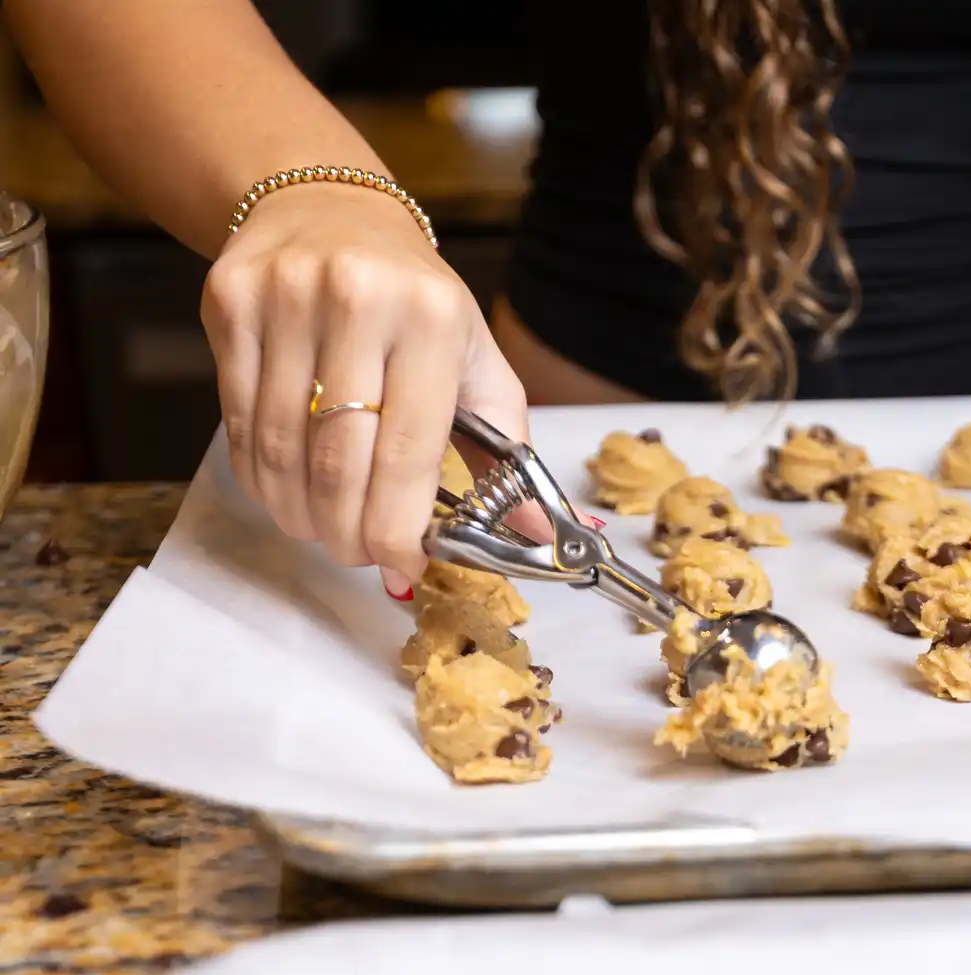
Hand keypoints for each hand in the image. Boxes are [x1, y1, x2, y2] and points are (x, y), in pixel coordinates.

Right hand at [201, 182, 527, 593]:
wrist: (326, 205)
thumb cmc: (412, 299)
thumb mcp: (473, 356)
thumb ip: (504, 448)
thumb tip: (532, 532)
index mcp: (431, 317)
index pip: (409, 454)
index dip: (399, 530)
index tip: (404, 567)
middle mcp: (355, 298)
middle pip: (340, 462)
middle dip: (348, 533)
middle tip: (358, 555)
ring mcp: (285, 297)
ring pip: (283, 451)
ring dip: (301, 514)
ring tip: (322, 529)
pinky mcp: (231, 303)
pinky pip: (240, 423)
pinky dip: (262, 477)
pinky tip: (286, 491)